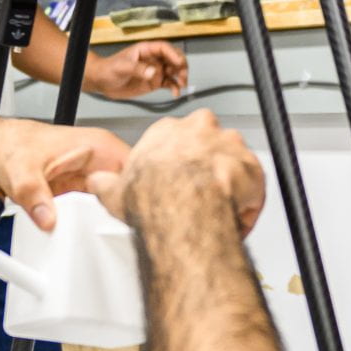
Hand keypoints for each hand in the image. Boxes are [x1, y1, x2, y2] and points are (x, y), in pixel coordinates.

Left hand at [0, 119, 133, 231]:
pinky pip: (105, 210)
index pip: (139, 171)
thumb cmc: (10, 147)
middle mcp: (104, 162)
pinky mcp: (86, 193)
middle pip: (135, 191)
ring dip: (118, 221)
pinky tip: (96, 236)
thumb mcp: (21, 171)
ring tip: (110, 239)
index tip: (130, 218)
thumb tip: (49, 219)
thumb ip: (35, 196)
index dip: (140, 195)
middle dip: (131, 213)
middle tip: (121, 235)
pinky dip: (103, 224)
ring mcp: (97, 178)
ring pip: (122, 203)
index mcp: (101, 147)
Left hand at [89, 40, 188, 100]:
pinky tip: (175, 93)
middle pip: (174, 58)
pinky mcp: (155, 82)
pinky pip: (169, 84)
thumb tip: (155, 73)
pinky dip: (175, 88)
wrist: (103, 82)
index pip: (164, 48)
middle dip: (181, 66)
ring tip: (182, 85)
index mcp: (146, 50)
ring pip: (174, 71)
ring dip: (181, 77)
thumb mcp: (122, 67)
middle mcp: (154, 59)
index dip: (173, 54)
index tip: (179, 62)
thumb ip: (138, 69)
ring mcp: (155, 71)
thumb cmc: (109, 69)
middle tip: (183, 76)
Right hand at [99, 109, 264, 231]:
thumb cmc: (153, 194)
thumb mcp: (115, 189)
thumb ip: (106, 182)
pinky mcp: (251, 165)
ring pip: (234, 163)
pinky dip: (247, 204)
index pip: (177, 139)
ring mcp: (229, 144)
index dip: (178, 162)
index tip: (177, 179)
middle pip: (209, 144)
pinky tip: (234, 220)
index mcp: (168, 130)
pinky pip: (253, 187)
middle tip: (199, 192)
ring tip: (218, 209)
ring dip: (229, 184)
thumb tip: (98, 182)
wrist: (184, 206)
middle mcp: (201, 130)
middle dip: (207, 165)